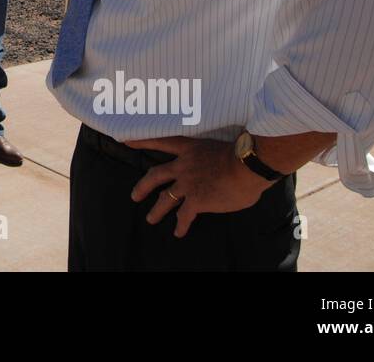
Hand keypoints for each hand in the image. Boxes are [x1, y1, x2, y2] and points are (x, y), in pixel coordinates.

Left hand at [123, 136, 271, 237]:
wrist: (247, 164)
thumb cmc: (242, 154)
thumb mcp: (220, 147)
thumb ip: (212, 158)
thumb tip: (220, 169)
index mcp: (189, 148)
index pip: (160, 141)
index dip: (142, 141)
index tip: (126, 141)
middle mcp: (183, 165)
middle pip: (155, 175)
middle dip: (143, 186)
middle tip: (134, 195)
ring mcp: (187, 183)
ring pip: (164, 198)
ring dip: (156, 210)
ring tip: (150, 219)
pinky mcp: (196, 200)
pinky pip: (184, 215)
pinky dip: (181, 225)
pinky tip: (179, 232)